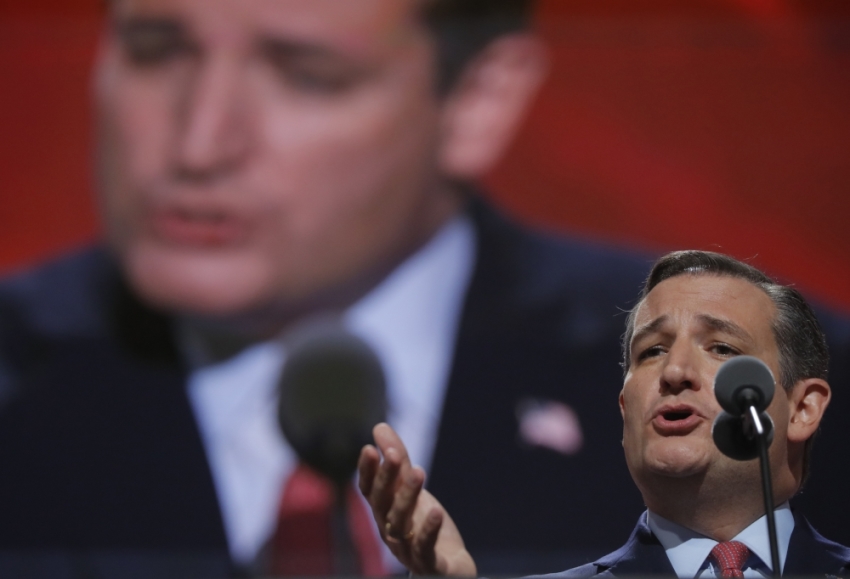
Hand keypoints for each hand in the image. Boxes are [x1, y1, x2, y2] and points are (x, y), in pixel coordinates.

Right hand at [358, 423, 476, 576]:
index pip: (369, 490)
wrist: (450, 569)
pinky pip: (424, 549)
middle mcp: (390, 532)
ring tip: (419, 473)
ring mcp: (407, 550)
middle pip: (382, 504)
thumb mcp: (412, 490)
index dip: (367, 471)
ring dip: (407, 498)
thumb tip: (379, 427)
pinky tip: (435, 511)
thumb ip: (399, 462)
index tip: (369, 448)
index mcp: (384, 513)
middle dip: (387, 479)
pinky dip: (428, 531)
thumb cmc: (424, 526)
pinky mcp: (429, 565)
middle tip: (396, 455)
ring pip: (400, 524)